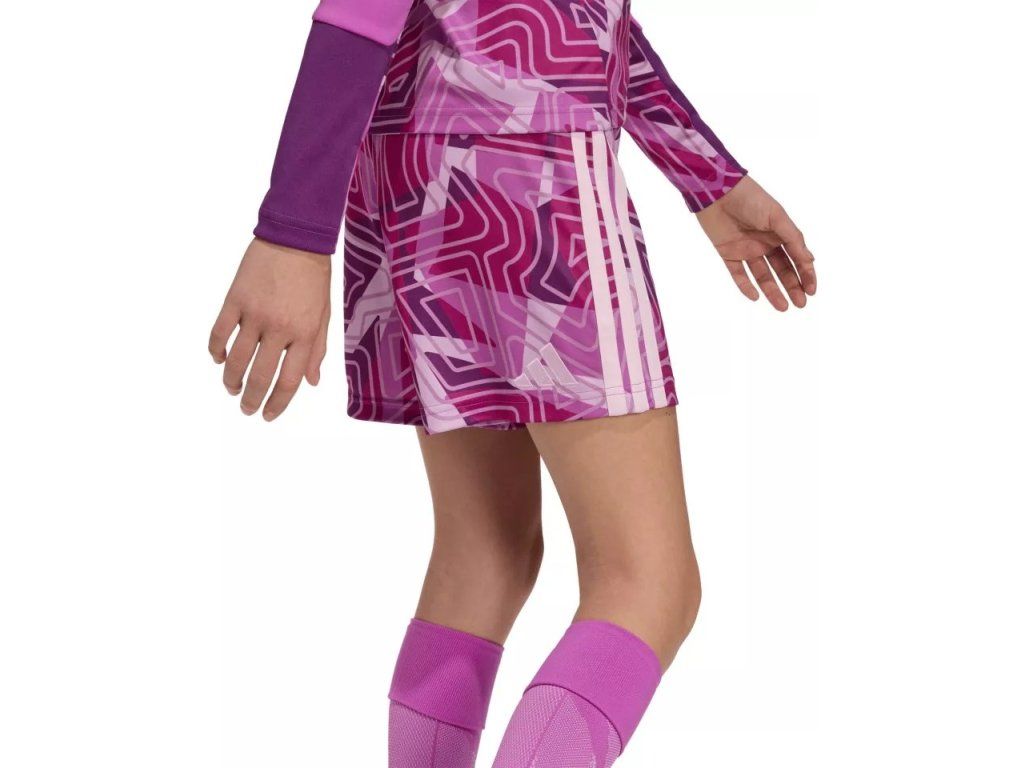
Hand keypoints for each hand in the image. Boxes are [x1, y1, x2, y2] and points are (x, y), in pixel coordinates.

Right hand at [208, 238, 330, 420]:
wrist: (296, 237)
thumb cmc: (314, 277)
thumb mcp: (325, 314)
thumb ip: (317, 350)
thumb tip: (311, 383)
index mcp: (305, 334)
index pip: (289, 381)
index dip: (278, 403)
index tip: (269, 415)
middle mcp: (279, 328)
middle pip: (261, 375)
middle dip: (252, 399)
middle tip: (247, 409)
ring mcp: (254, 314)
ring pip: (236, 359)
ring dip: (231, 380)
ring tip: (231, 389)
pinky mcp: (235, 299)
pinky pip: (219, 332)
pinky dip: (216, 350)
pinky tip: (219, 358)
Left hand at [696, 176, 816, 310]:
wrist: (717, 192)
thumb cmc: (751, 199)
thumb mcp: (777, 217)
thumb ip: (793, 239)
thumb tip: (810, 260)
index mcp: (779, 232)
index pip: (796, 257)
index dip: (805, 273)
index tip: (812, 290)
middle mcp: (765, 242)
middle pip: (782, 270)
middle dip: (792, 286)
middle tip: (801, 304)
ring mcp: (746, 249)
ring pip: (762, 275)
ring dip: (772, 291)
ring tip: (783, 307)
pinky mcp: (728, 253)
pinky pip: (738, 274)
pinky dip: (745, 286)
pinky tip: (755, 297)